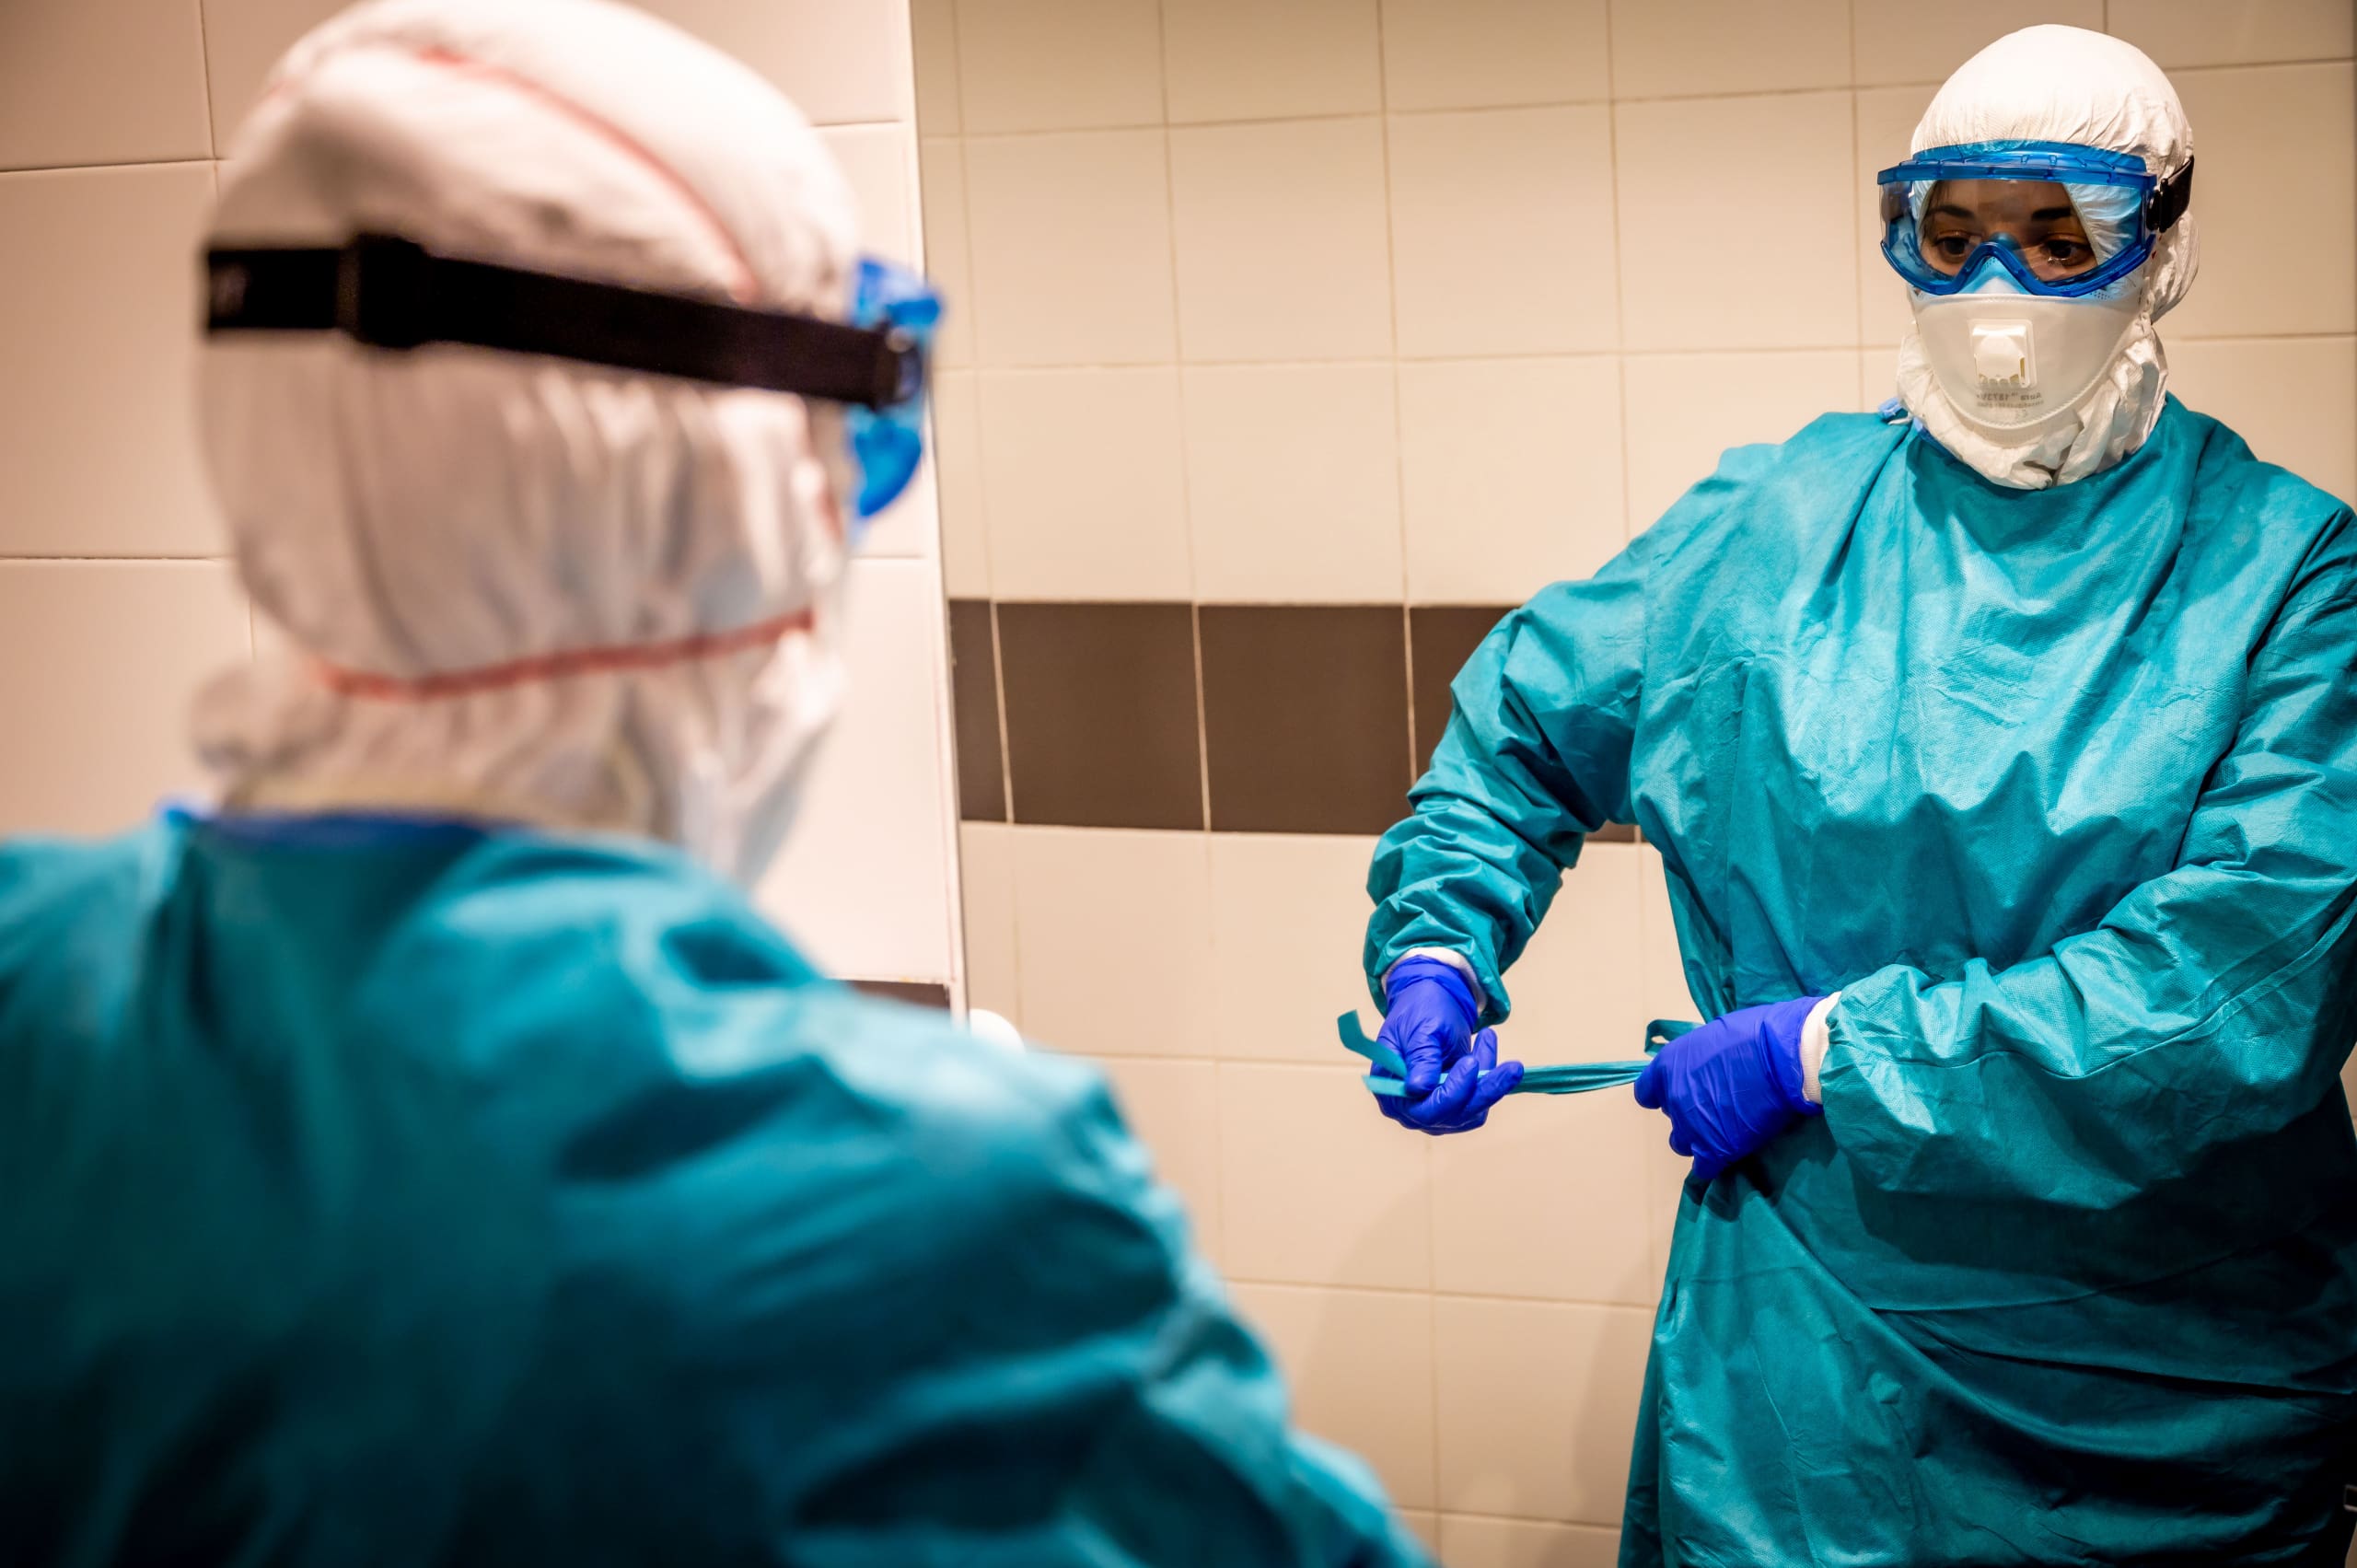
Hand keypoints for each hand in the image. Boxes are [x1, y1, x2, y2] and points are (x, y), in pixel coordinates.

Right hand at [1377, 957, 1523, 1134]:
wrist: (1429, 1002)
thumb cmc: (1418, 1012)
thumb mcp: (1419, 1029)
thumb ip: (1420, 1058)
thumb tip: (1417, 1087)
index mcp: (1392, 1094)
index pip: (1424, 1108)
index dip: (1451, 1091)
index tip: (1471, 1062)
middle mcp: (1412, 1110)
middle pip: (1452, 1115)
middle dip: (1482, 1089)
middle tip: (1511, 1065)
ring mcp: (1434, 1110)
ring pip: (1472, 1111)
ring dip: (1490, 1081)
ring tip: (1487, 1038)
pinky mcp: (1455, 1105)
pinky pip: (1480, 1102)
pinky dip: (1491, 1078)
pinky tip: (1486, 1046)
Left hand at [1633, 996, 1823, 1180]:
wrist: (1784, 1059)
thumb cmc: (1755, 1035)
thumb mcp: (1713, 1036)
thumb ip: (1700, 1059)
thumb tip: (1706, 1066)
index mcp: (1668, 1066)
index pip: (1646, 1092)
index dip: (1662, 1094)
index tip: (1679, 1093)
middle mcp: (1673, 1098)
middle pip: (1672, 1117)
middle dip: (1689, 1113)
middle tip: (1717, 1106)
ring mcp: (1692, 1126)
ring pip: (1682, 1144)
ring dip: (1698, 1139)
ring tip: (1724, 1130)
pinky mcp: (1715, 1149)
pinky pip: (1704, 1167)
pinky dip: (1714, 1162)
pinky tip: (1729, 1151)